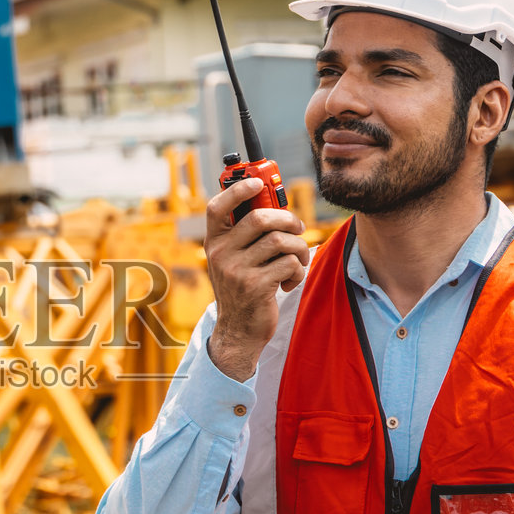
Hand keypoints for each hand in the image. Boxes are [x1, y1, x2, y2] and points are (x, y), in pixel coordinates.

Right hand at [204, 177, 309, 380]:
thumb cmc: (243, 289)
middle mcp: (220, 254)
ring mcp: (236, 271)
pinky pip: (289, 264)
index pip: (216, 207)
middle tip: (298, 228)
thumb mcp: (234, 260)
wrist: (238, 331)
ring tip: (298, 260)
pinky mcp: (256, 287)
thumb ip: (246, 236)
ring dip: (299, 249)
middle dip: (288, 220)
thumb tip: (273, 206)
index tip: (257, 182)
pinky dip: (298, 271)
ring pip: (281, 241)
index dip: (237, 190)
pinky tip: (290, 281)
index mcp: (214, 243)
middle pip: (260, 219)